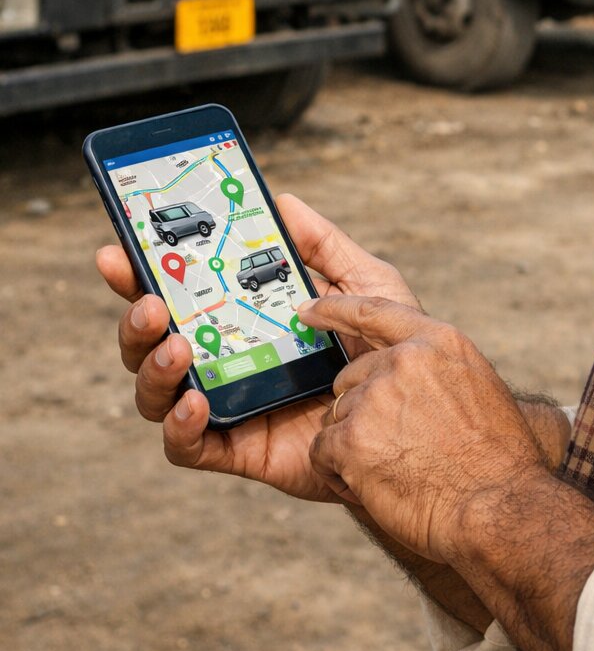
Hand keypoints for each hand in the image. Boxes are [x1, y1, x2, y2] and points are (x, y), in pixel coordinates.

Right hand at [95, 194, 420, 502]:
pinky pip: (188, 447)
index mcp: (242, 315)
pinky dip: (179, 427)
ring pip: (156, 393)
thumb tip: (282, 201)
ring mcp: (227, 404)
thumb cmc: (389, 353)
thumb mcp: (366, 285)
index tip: (118, 250)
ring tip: (176, 347)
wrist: (417, 423)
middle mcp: (223, 358)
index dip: (141, 272)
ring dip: (152, 368)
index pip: (179, 292)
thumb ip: (325, 246)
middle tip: (150, 300)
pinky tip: (195, 403)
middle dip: (135, 319)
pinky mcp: (238, 449)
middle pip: (152, 341)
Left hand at [303, 295, 547, 561]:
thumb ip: (434, 372)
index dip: (335, 309)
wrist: (498, 507)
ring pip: (337, 418)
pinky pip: (323, 451)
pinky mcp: (351, 439)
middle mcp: (403, 360)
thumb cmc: (497, 460)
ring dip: (353, 447)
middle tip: (396, 449)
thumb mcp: (478, 388)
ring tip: (395, 473)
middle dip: (361, 412)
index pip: (374, 312)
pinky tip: (372, 487)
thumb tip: (400, 377)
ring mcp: (374, 398)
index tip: (309, 310)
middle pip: (350, 379)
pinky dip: (339, 473)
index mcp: (437, 342)